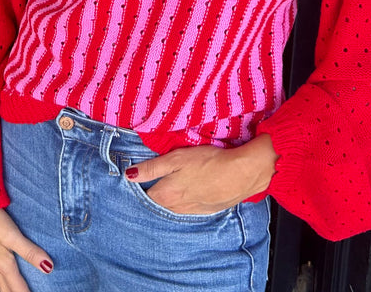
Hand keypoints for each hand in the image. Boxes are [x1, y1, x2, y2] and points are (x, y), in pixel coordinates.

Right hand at [0, 208, 53, 291]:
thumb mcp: (12, 237)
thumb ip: (29, 252)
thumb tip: (48, 268)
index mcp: (4, 265)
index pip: (18, 289)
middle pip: (8, 289)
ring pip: (1, 280)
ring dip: (10, 288)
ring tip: (17, 290)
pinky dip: (4, 277)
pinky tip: (6, 271)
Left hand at [125, 134, 276, 213]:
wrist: (241, 173)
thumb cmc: (208, 162)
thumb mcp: (176, 159)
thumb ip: (151, 168)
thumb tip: (129, 175)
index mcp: (166, 194)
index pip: (145, 194)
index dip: (140, 185)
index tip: (136, 177)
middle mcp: (177, 207)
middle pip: (158, 203)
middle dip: (152, 194)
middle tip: (150, 180)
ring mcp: (193, 210)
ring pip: (173, 208)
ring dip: (168, 199)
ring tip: (168, 185)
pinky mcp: (207, 209)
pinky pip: (188, 209)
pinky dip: (184, 202)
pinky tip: (188, 192)